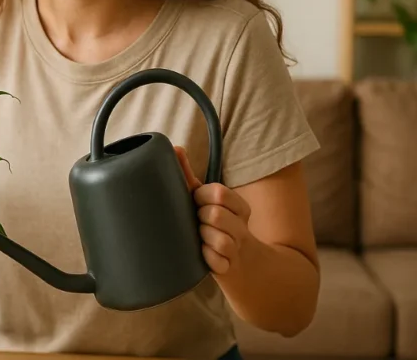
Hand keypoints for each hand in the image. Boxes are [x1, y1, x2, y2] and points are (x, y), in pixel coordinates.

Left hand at [174, 146, 252, 274]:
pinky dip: (207, 259)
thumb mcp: (204, 200)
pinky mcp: (229, 268)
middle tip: (196, 222)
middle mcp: (242, 226)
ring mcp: (237, 248)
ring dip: (203, 239)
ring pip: (218, 240)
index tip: (195, 202)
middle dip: (200, 219)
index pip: (219, 193)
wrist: (241, 265)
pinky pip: (216, 263)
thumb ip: (189, 176)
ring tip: (199, 238)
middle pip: (215, 215)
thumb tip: (175, 148)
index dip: (201, 197)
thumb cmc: (214, 225)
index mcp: (238, 206)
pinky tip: (202, 255)